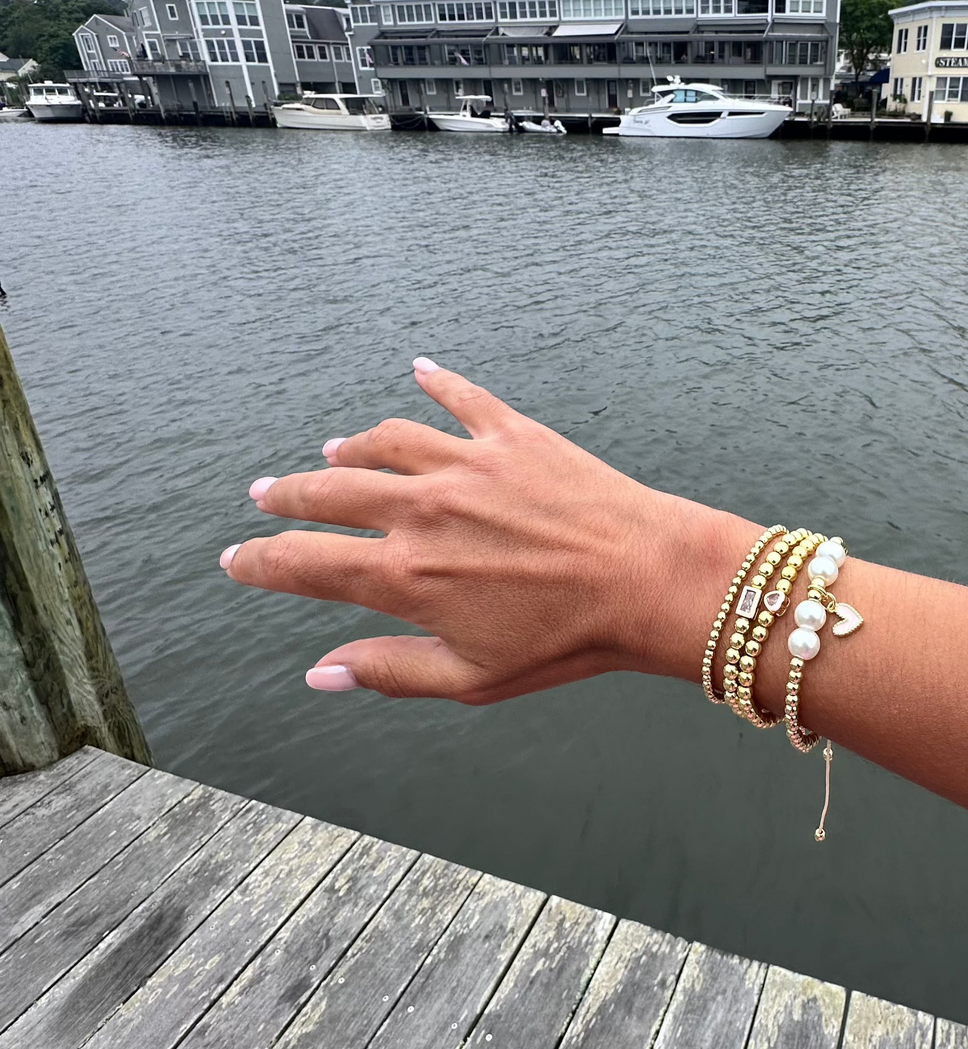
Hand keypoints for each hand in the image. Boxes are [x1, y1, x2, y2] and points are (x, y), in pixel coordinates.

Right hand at [220, 359, 752, 702]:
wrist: (650, 580)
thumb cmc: (569, 641)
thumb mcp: (472, 678)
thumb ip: (389, 672)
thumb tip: (320, 675)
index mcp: (406, 576)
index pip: (304, 564)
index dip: (260, 562)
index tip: (236, 559)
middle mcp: (423, 510)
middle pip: (329, 494)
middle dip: (287, 497)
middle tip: (265, 495)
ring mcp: (467, 465)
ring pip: (384, 443)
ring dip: (349, 449)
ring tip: (331, 455)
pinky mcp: (513, 435)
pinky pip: (461, 397)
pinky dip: (436, 380)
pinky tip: (420, 369)